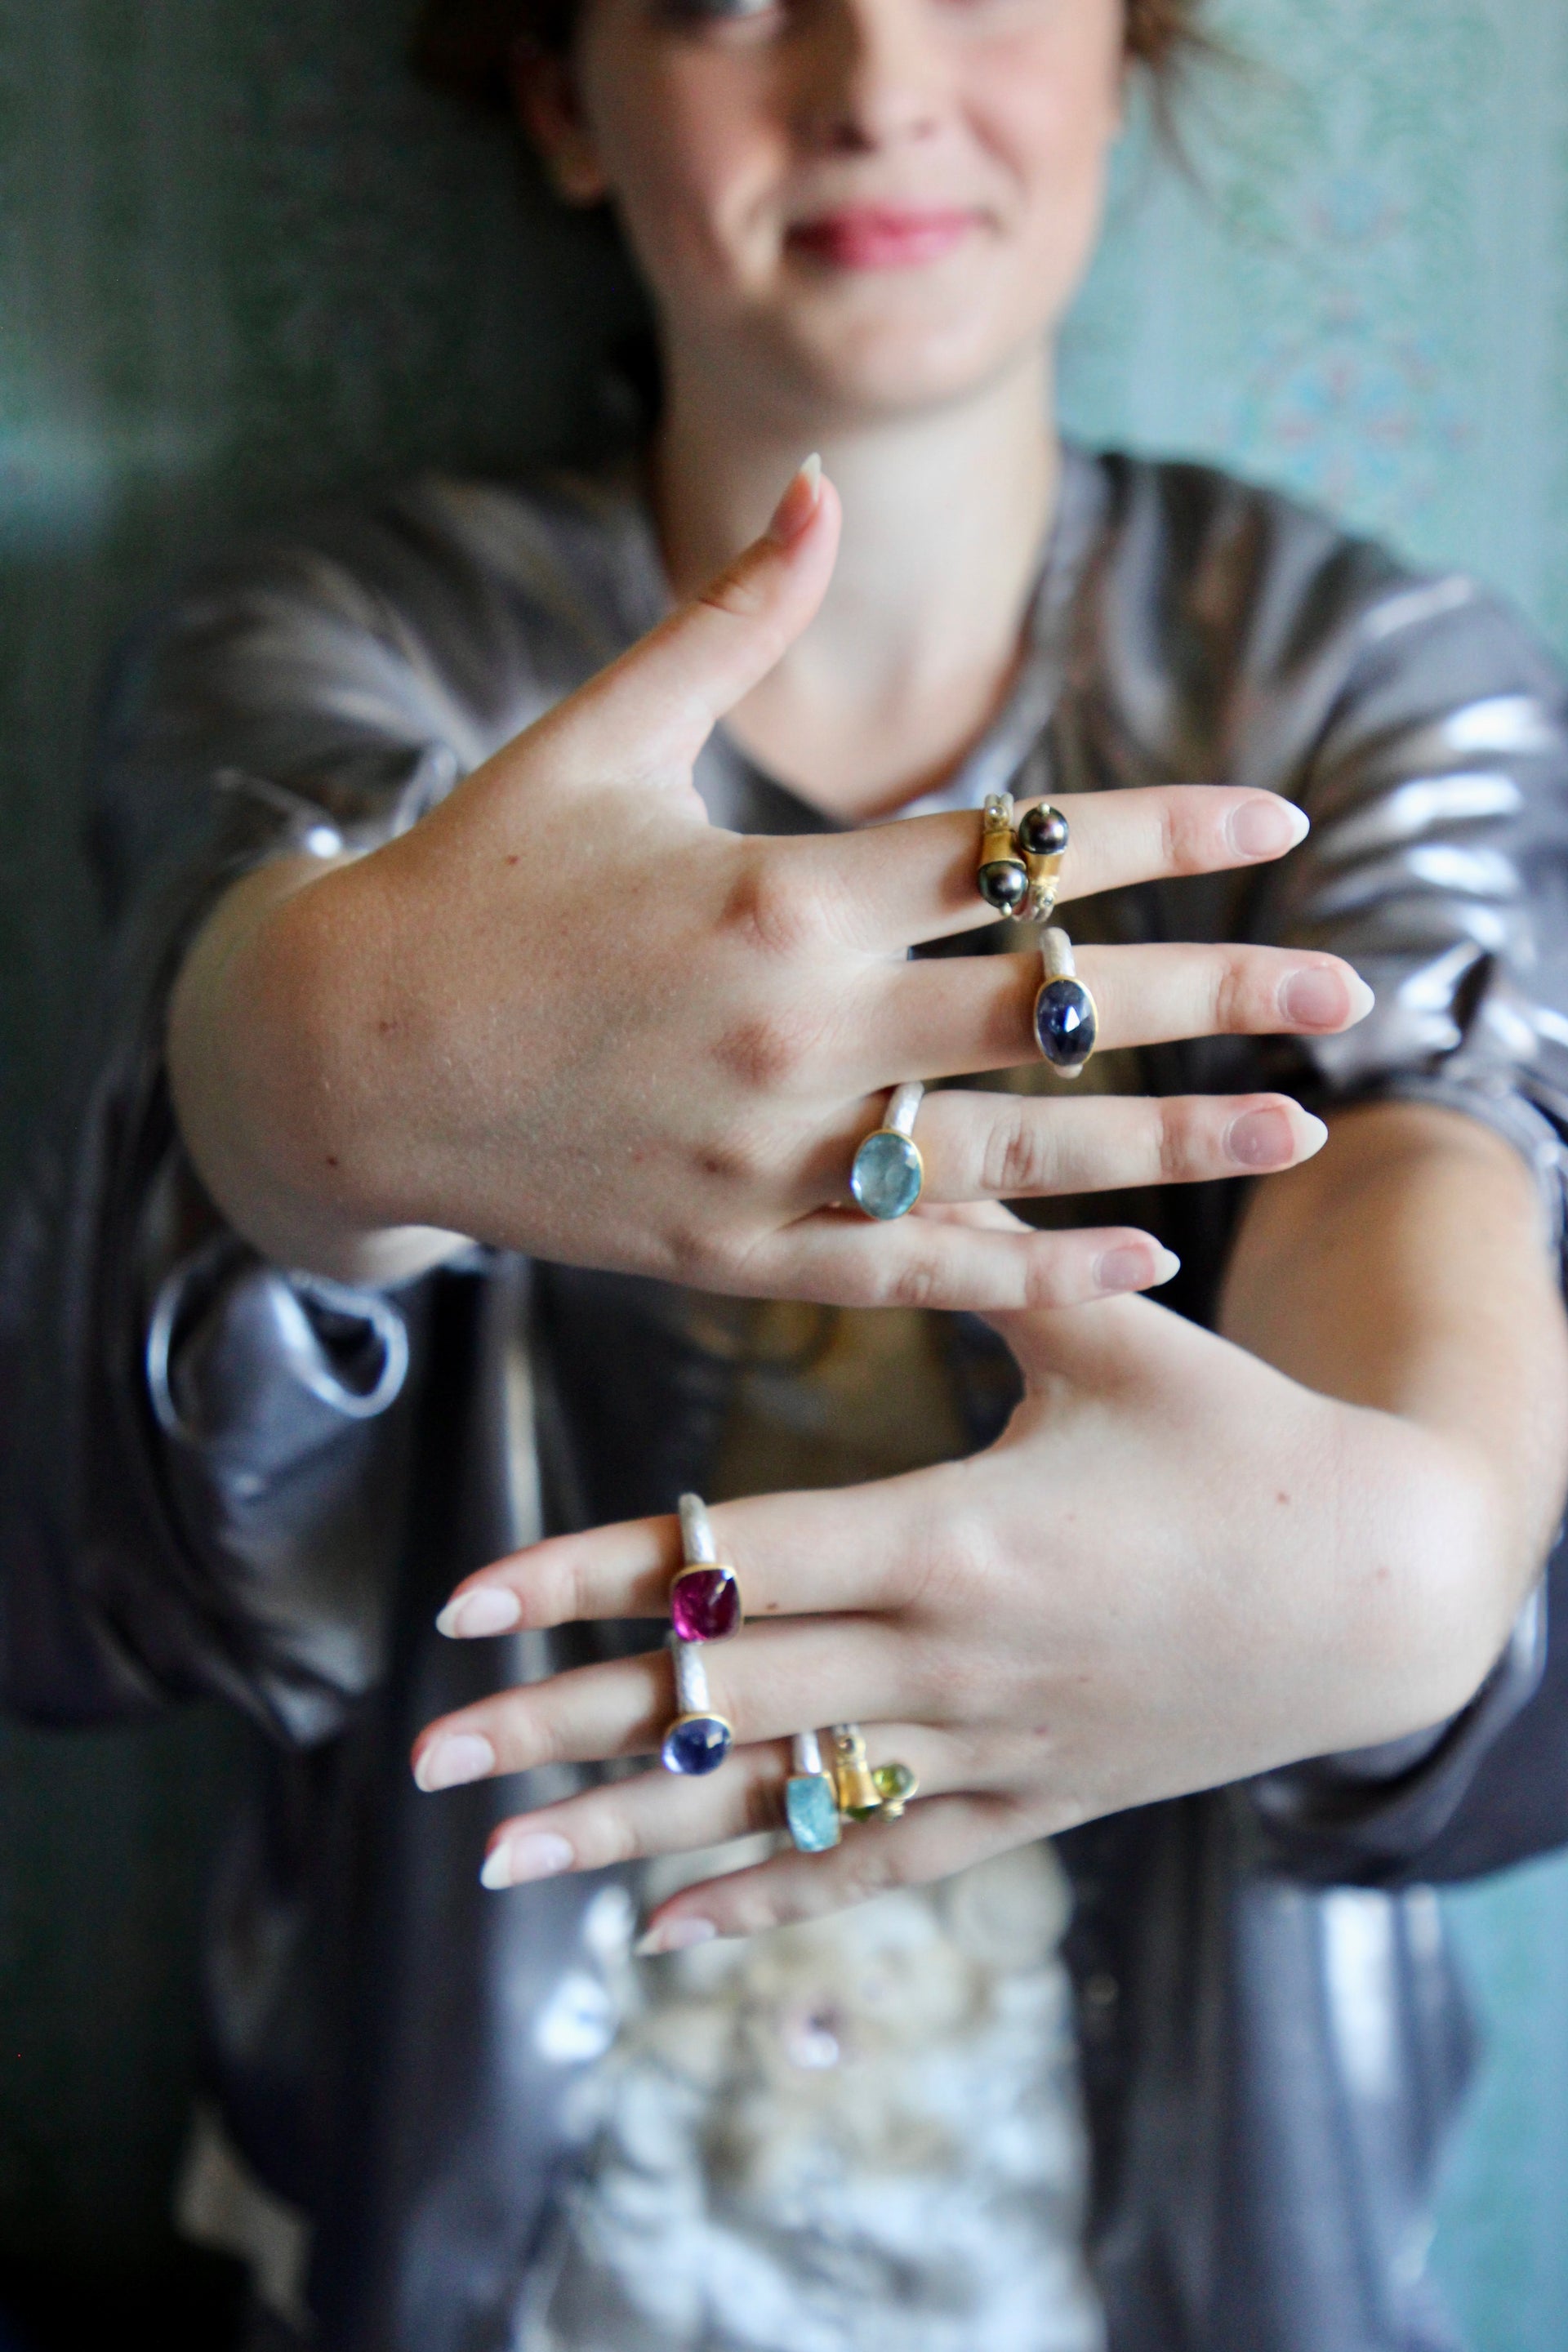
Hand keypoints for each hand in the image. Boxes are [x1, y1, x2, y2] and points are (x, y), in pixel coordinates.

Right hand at [170, 460, 1368, 1300]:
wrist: (344, 1060)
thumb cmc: (476, 880)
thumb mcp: (598, 732)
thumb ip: (729, 619)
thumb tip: (819, 483)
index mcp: (776, 887)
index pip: (1017, 853)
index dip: (1165, 833)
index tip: (1279, 822)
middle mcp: (793, 1027)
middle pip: (1052, 1013)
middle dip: (1218, 996)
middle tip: (1352, 990)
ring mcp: (768, 1152)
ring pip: (1013, 1154)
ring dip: (1169, 1145)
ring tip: (1298, 1132)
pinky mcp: (735, 1247)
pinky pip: (918, 1268)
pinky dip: (1036, 1273)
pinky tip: (1143, 1263)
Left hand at [411, 1275, 1513, 1948]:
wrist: (1386, 1590)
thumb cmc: (1250, 1440)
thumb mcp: (1115, 1341)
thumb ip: (986, 1264)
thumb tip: (890, 1151)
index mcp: (952, 1535)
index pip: (730, 1564)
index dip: (589, 1580)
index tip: (468, 1606)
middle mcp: (950, 1661)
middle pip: (720, 1698)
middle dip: (562, 1725)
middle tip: (427, 1758)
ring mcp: (987, 1748)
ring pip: (779, 1801)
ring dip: (632, 1831)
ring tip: (501, 1863)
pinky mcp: (1030, 1801)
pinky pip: (879, 1861)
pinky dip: (772, 1895)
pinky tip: (668, 1931)